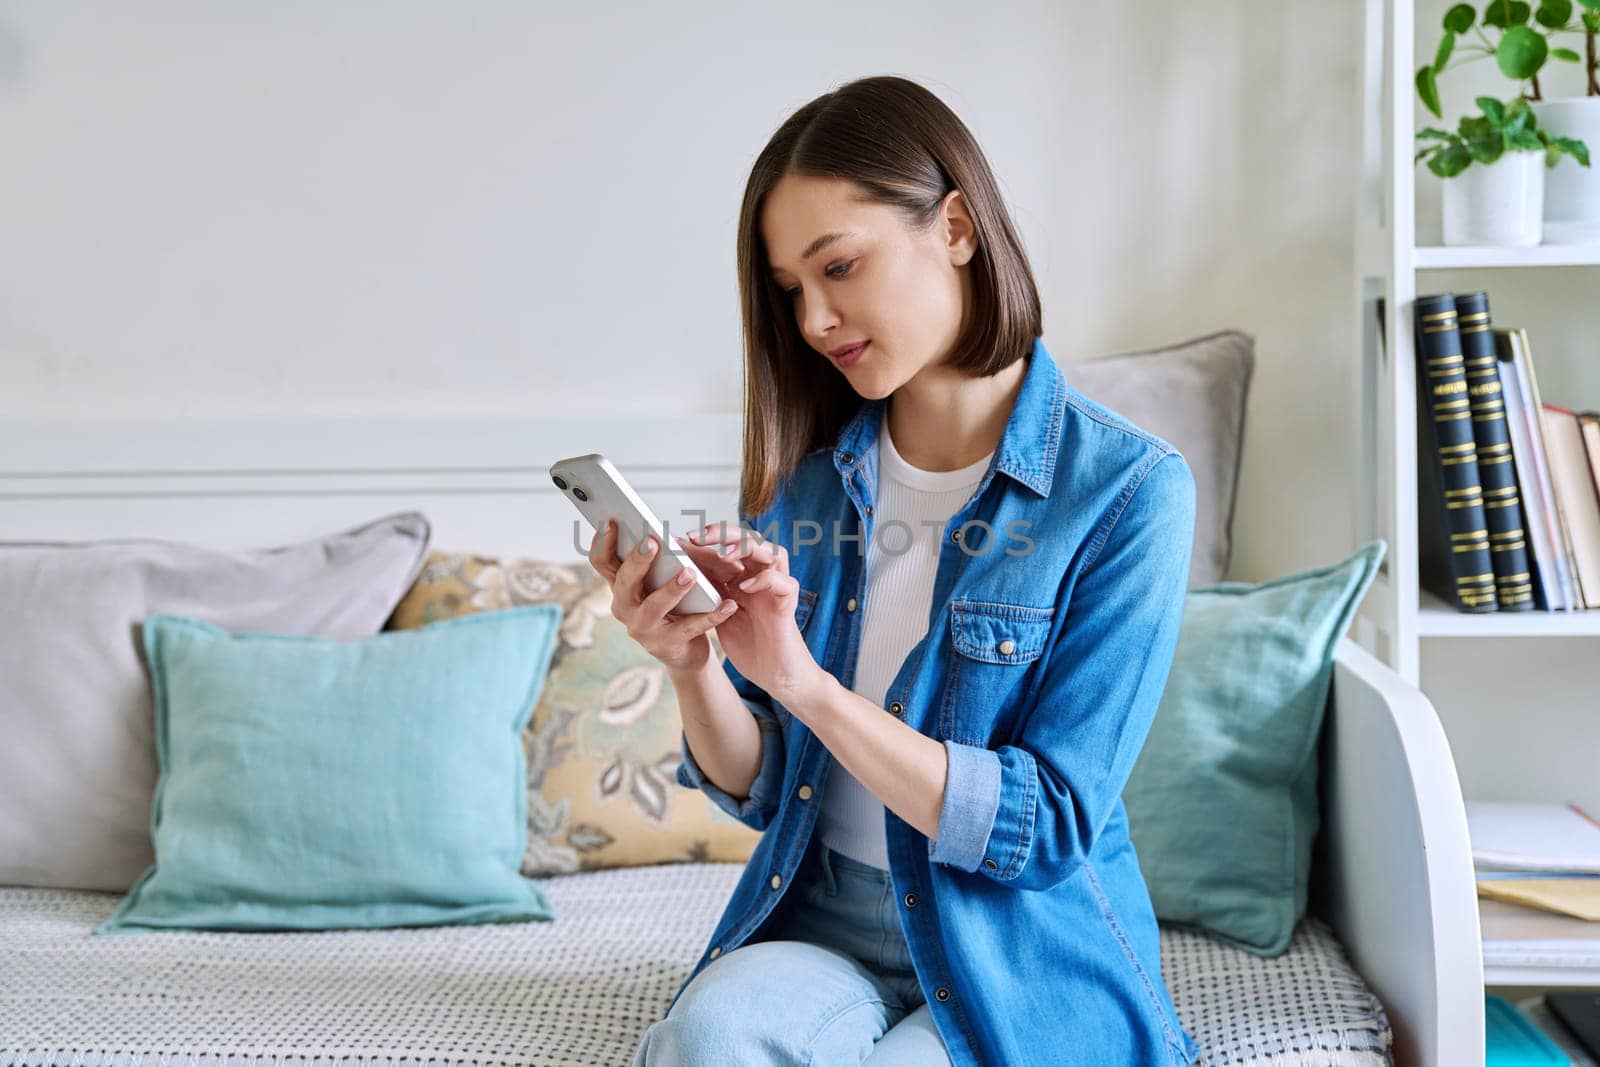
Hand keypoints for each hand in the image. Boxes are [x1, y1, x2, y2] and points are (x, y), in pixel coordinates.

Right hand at [586, 519, 737, 673]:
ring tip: (690, 573)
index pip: (602, 562)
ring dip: (671, 589)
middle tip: (651, 542)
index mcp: (620, 585)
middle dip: (637, 561)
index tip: (611, 522)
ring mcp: (642, 629)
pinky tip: (727, 604)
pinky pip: (690, 628)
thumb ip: (655, 559)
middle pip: (624, 582)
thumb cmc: (672, 604)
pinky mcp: (666, 645)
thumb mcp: (658, 580)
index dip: (603, 543)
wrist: (685, 649)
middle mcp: (624, 607)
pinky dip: (710, 616)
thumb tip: (659, 531)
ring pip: (653, 607)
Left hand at [674, 521, 820, 705]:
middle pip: (749, 540)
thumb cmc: (748, 645)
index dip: (703, 541)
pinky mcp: (788, 604)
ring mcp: (776, 589)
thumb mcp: (719, 615)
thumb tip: (675, 574)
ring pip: (771, 551)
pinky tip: (744, 587)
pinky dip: (765, 580)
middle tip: (696, 537)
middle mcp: (762, 577)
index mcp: (744, 577)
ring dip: (747, 548)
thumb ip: (708, 593)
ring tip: (723, 554)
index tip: (675, 541)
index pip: (726, 547)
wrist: (775, 675)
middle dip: (723, 533)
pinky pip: (783, 582)